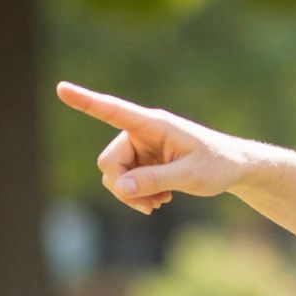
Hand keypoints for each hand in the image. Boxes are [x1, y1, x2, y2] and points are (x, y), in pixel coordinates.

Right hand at [58, 81, 253, 213]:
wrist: (234, 168)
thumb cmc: (218, 165)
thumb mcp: (189, 176)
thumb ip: (154, 180)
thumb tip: (118, 186)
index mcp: (154, 124)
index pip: (113, 111)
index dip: (86, 101)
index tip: (61, 88)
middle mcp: (141, 132)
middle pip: (109, 162)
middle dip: (123, 187)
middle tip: (150, 207)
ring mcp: (140, 148)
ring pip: (114, 175)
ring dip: (131, 194)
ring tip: (158, 204)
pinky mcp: (143, 162)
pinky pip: (124, 181)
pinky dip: (136, 195)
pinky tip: (160, 201)